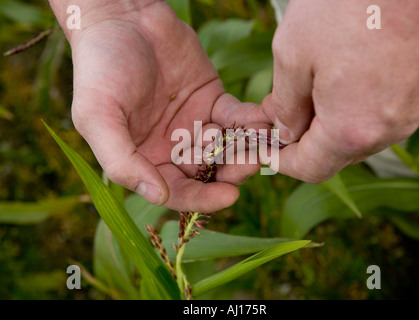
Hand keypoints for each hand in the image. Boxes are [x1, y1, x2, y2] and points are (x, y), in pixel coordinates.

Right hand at [51, 0, 268, 211]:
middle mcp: (172, 147)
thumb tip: (157, 196)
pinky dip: (252, 120)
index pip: (178, 191)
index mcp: (146, 159)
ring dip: (246, 149)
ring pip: (227, 148)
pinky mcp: (213, 99)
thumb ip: (122, 161)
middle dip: (232, 172)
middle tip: (250, 163)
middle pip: (209, 173)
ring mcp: (195, 124)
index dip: (203, 198)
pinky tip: (264, 119)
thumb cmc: (100, 68)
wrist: (122, 17)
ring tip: (262, 142)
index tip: (230, 196)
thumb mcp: (97, 117)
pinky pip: (237, 117)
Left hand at [263, 0, 418, 182]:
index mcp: (351, 130)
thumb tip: (287, 130)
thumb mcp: (294, 54)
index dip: (281, 161)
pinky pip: (381, 113)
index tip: (266, 147)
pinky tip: (343, 74)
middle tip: (280, 107)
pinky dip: (356, 105)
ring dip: (330, 119)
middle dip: (303, 137)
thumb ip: (287, 104)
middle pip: (335, 153)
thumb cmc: (353, 4)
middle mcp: (387, 131)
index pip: (310, 169)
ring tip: (309, 84)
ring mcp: (412, 111)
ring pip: (358, 133)